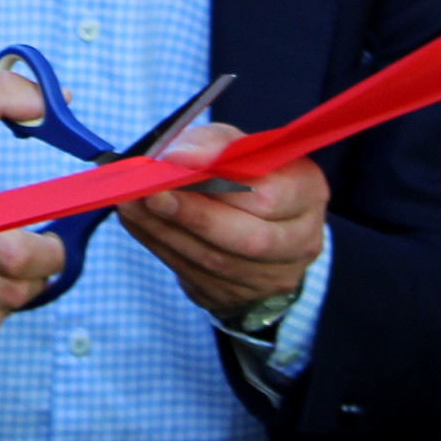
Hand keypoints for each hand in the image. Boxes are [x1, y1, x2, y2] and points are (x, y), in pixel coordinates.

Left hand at [114, 122, 327, 320]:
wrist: (252, 221)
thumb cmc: (245, 173)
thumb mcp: (236, 145)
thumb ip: (211, 145)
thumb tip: (177, 157)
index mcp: (308, 194)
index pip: (270, 195)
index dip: (221, 184)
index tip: (176, 163)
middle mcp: (299, 241)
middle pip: (249, 238)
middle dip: (193, 214)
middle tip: (149, 193)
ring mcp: (270, 277)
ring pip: (216, 261)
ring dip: (166, 231)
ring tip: (131, 204)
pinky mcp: (234, 295)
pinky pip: (193, 274)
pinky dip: (160, 245)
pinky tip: (138, 222)